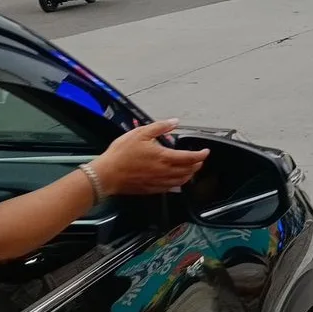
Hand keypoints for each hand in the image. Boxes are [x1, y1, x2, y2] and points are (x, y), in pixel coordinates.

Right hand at [90, 119, 208, 195]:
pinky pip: (171, 188)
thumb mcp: (140, 133)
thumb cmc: (121, 154)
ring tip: (192, 169)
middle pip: (188, 171)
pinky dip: (178, 183)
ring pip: (181, 181)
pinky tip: (177, 180)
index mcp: (163, 157)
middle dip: (197, 164)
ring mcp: (158, 182)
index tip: (206, 151)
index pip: (189, 158)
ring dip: (190, 175)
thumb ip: (160, 127)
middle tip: (200, 159)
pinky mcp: (152, 189)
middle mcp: (164, 172)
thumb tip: (174, 122)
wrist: (106, 175)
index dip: (201, 155)